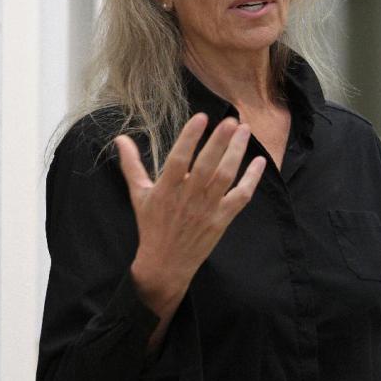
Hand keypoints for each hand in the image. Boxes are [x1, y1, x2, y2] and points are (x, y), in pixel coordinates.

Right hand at [115, 114, 265, 334]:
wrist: (165, 263)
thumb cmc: (151, 225)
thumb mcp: (138, 194)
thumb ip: (131, 164)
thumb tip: (120, 139)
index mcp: (166, 189)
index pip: (179, 158)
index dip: (190, 137)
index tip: (201, 118)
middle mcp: (188, 197)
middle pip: (207, 165)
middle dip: (220, 141)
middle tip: (231, 120)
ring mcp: (207, 209)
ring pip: (226, 176)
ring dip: (237, 152)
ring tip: (244, 130)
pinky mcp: (222, 219)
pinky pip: (241, 196)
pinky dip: (251, 179)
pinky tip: (259, 161)